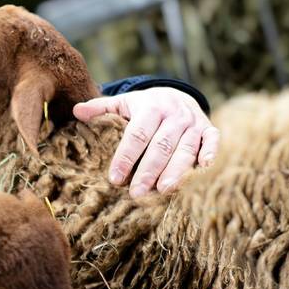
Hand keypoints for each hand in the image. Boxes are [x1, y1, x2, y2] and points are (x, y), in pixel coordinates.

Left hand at [72, 88, 219, 196]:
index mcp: (151, 107)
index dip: (126, 157)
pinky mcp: (209, 129)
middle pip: (161, 145)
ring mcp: (194, 122)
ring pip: (185, 149)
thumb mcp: (122, 104)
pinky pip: (212, 141)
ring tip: (163, 191)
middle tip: (136, 193)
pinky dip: (211, 153)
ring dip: (176, 171)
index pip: (137, 134)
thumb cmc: (143, 107)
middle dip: (148, 171)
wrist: (176, 95)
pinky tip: (204, 168)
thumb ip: (100, 108)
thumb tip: (76, 111)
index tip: (114, 178)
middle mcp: (174, 114)